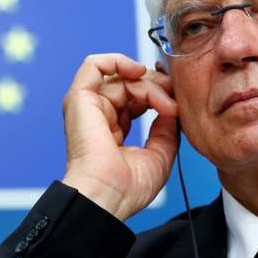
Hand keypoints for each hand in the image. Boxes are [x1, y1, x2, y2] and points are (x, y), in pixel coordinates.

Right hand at [62, 53, 178, 220]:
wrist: (108, 196)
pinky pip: (94, 65)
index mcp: (112, 130)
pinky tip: (139, 72)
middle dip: (158, 86)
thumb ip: (166, 127)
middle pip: (131, 84)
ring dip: (149, 85)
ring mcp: (87, 106)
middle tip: (175, 100)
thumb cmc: (127, 188)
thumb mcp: (160, 153)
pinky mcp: (79, 98)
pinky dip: (118, 61)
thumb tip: (171, 107)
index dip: (159, 94)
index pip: (137, 99)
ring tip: (164, 104)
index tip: (178, 105)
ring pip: (122, 77)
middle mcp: (98, 115)